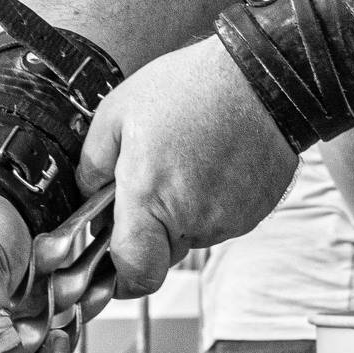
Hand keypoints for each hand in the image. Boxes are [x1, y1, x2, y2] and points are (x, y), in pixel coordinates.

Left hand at [78, 34, 298, 295]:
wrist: (265, 76)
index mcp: (150, 198)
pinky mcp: (257, 209)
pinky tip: (219, 159)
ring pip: (196, 233)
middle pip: (164, 252)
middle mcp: (191, 218)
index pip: (133, 274)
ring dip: (188, 210)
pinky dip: (219, 198)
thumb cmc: (193, 87)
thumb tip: (89, 194)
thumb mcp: (118, 110)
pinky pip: (227, 218)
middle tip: (158, 179)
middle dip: (155, 228)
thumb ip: (91, 162)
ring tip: (194, 157)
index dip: (120, 276)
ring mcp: (230, 218)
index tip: (115, 257)